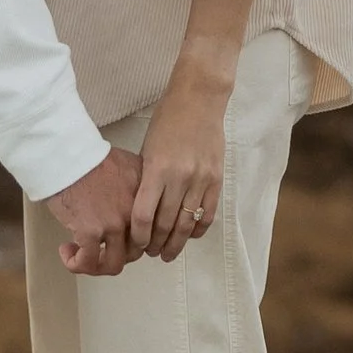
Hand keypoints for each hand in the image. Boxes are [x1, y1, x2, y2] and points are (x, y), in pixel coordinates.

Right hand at [49, 147, 139, 276]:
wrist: (65, 154)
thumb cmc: (88, 157)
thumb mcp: (127, 166)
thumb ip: (138, 188)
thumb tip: (135, 206)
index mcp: (147, 197)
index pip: (154, 232)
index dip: (137, 242)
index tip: (123, 242)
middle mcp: (136, 213)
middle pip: (136, 250)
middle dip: (117, 252)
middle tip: (100, 247)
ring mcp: (115, 224)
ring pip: (115, 263)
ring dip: (97, 265)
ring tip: (83, 256)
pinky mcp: (92, 232)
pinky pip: (88, 262)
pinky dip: (76, 264)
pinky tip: (67, 252)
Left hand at [129, 58, 231, 261]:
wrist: (199, 99)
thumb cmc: (167, 120)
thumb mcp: (148, 148)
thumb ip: (147, 179)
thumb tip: (141, 211)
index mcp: (157, 169)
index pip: (143, 215)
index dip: (138, 236)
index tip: (136, 243)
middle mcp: (180, 177)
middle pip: (166, 225)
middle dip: (156, 244)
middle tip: (151, 253)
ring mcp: (201, 179)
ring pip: (187, 225)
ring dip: (176, 243)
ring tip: (168, 252)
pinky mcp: (216, 179)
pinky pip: (207, 214)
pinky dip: (198, 229)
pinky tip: (189, 235)